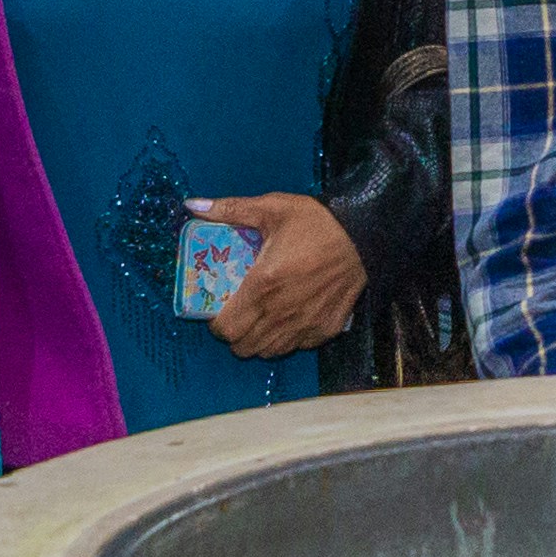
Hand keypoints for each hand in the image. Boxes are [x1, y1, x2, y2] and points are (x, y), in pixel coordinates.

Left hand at [192, 192, 362, 356]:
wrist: (364, 235)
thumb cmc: (316, 222)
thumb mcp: (272, 208)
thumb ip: (231, 210)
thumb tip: (192, 205)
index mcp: (262, 285)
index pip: (226, 328)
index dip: (216, 324)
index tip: (218, 311)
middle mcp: (281, 313)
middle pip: (243, 347)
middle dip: (235, 335)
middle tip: (237, 315)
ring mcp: (305, 325)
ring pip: (269, 351)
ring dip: (259, 340)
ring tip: (260, 319)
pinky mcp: (325, 329)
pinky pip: (297, 346)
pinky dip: (287, 339)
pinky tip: (288, 318)